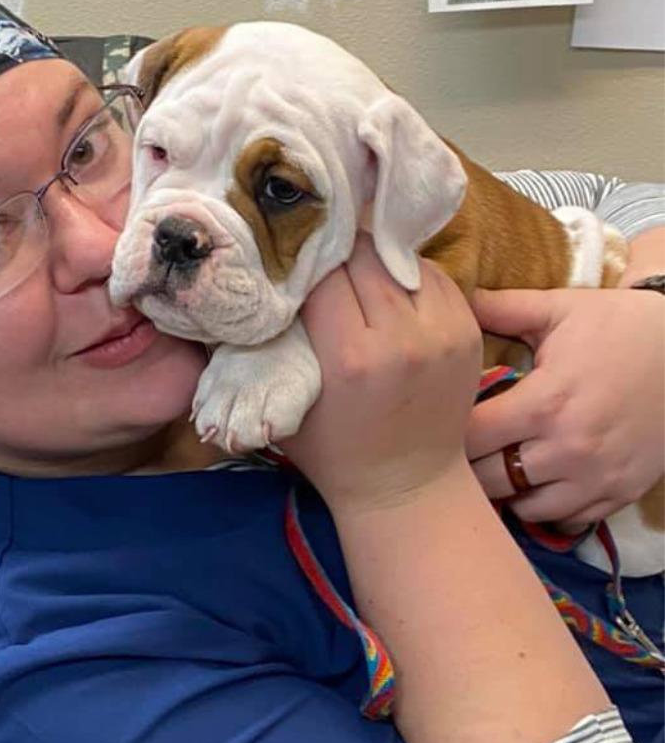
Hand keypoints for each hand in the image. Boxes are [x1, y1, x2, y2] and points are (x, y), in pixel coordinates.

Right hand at [282, 233, 482, 515]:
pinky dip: (406, 274)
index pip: (324, 274)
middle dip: (337, 255)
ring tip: (355, 276)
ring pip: (399, 257)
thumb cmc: (334, 452)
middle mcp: (403, 338)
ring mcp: (444, 331)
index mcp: (352, 358)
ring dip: (373, 260)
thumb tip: (274, 282)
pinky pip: (433, 274)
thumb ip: (278, 344)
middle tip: (320, 264)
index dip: (304, 266)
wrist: (406, 487)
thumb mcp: (288, 402)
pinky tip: (389, 291)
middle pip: (364, 255)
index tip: (292, 270)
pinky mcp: (468, 330)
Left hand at [466, 287, 664, 527]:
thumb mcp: (560, 308)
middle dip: (469, 467)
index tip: (442, 424)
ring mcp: (597, 477)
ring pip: (525, 508)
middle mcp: (569, 448)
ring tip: (500, 467)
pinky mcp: (621, 493)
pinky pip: (568, 521)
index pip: (471, 438)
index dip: (448, 432)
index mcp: (545, 402)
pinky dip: (547, 509)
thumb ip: (501, 308)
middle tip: (463, 451)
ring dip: (506, 491)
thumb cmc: (620, 325)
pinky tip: (539, 484)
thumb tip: (455, 297)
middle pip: (490, 481)